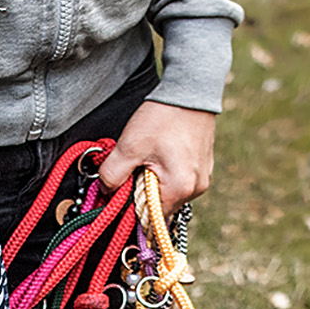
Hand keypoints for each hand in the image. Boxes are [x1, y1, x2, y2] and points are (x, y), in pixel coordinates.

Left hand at [99, 101, 216, 215]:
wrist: (190, 90)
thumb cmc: (163, 117)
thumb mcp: (129, 147)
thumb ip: (112, 175)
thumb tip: (105, 192)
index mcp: (180, 188)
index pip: (150, 219)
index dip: (132, 209)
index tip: (123, 192)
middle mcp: (196, 188)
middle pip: (160, 206)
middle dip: (143, 193)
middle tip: (135, 167)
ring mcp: (203, 177)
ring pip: (169, 192)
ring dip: (155, 182)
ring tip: (150, 156)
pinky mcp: (204, 166)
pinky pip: (180, 179)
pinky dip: (167, 173)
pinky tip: (162, 153)